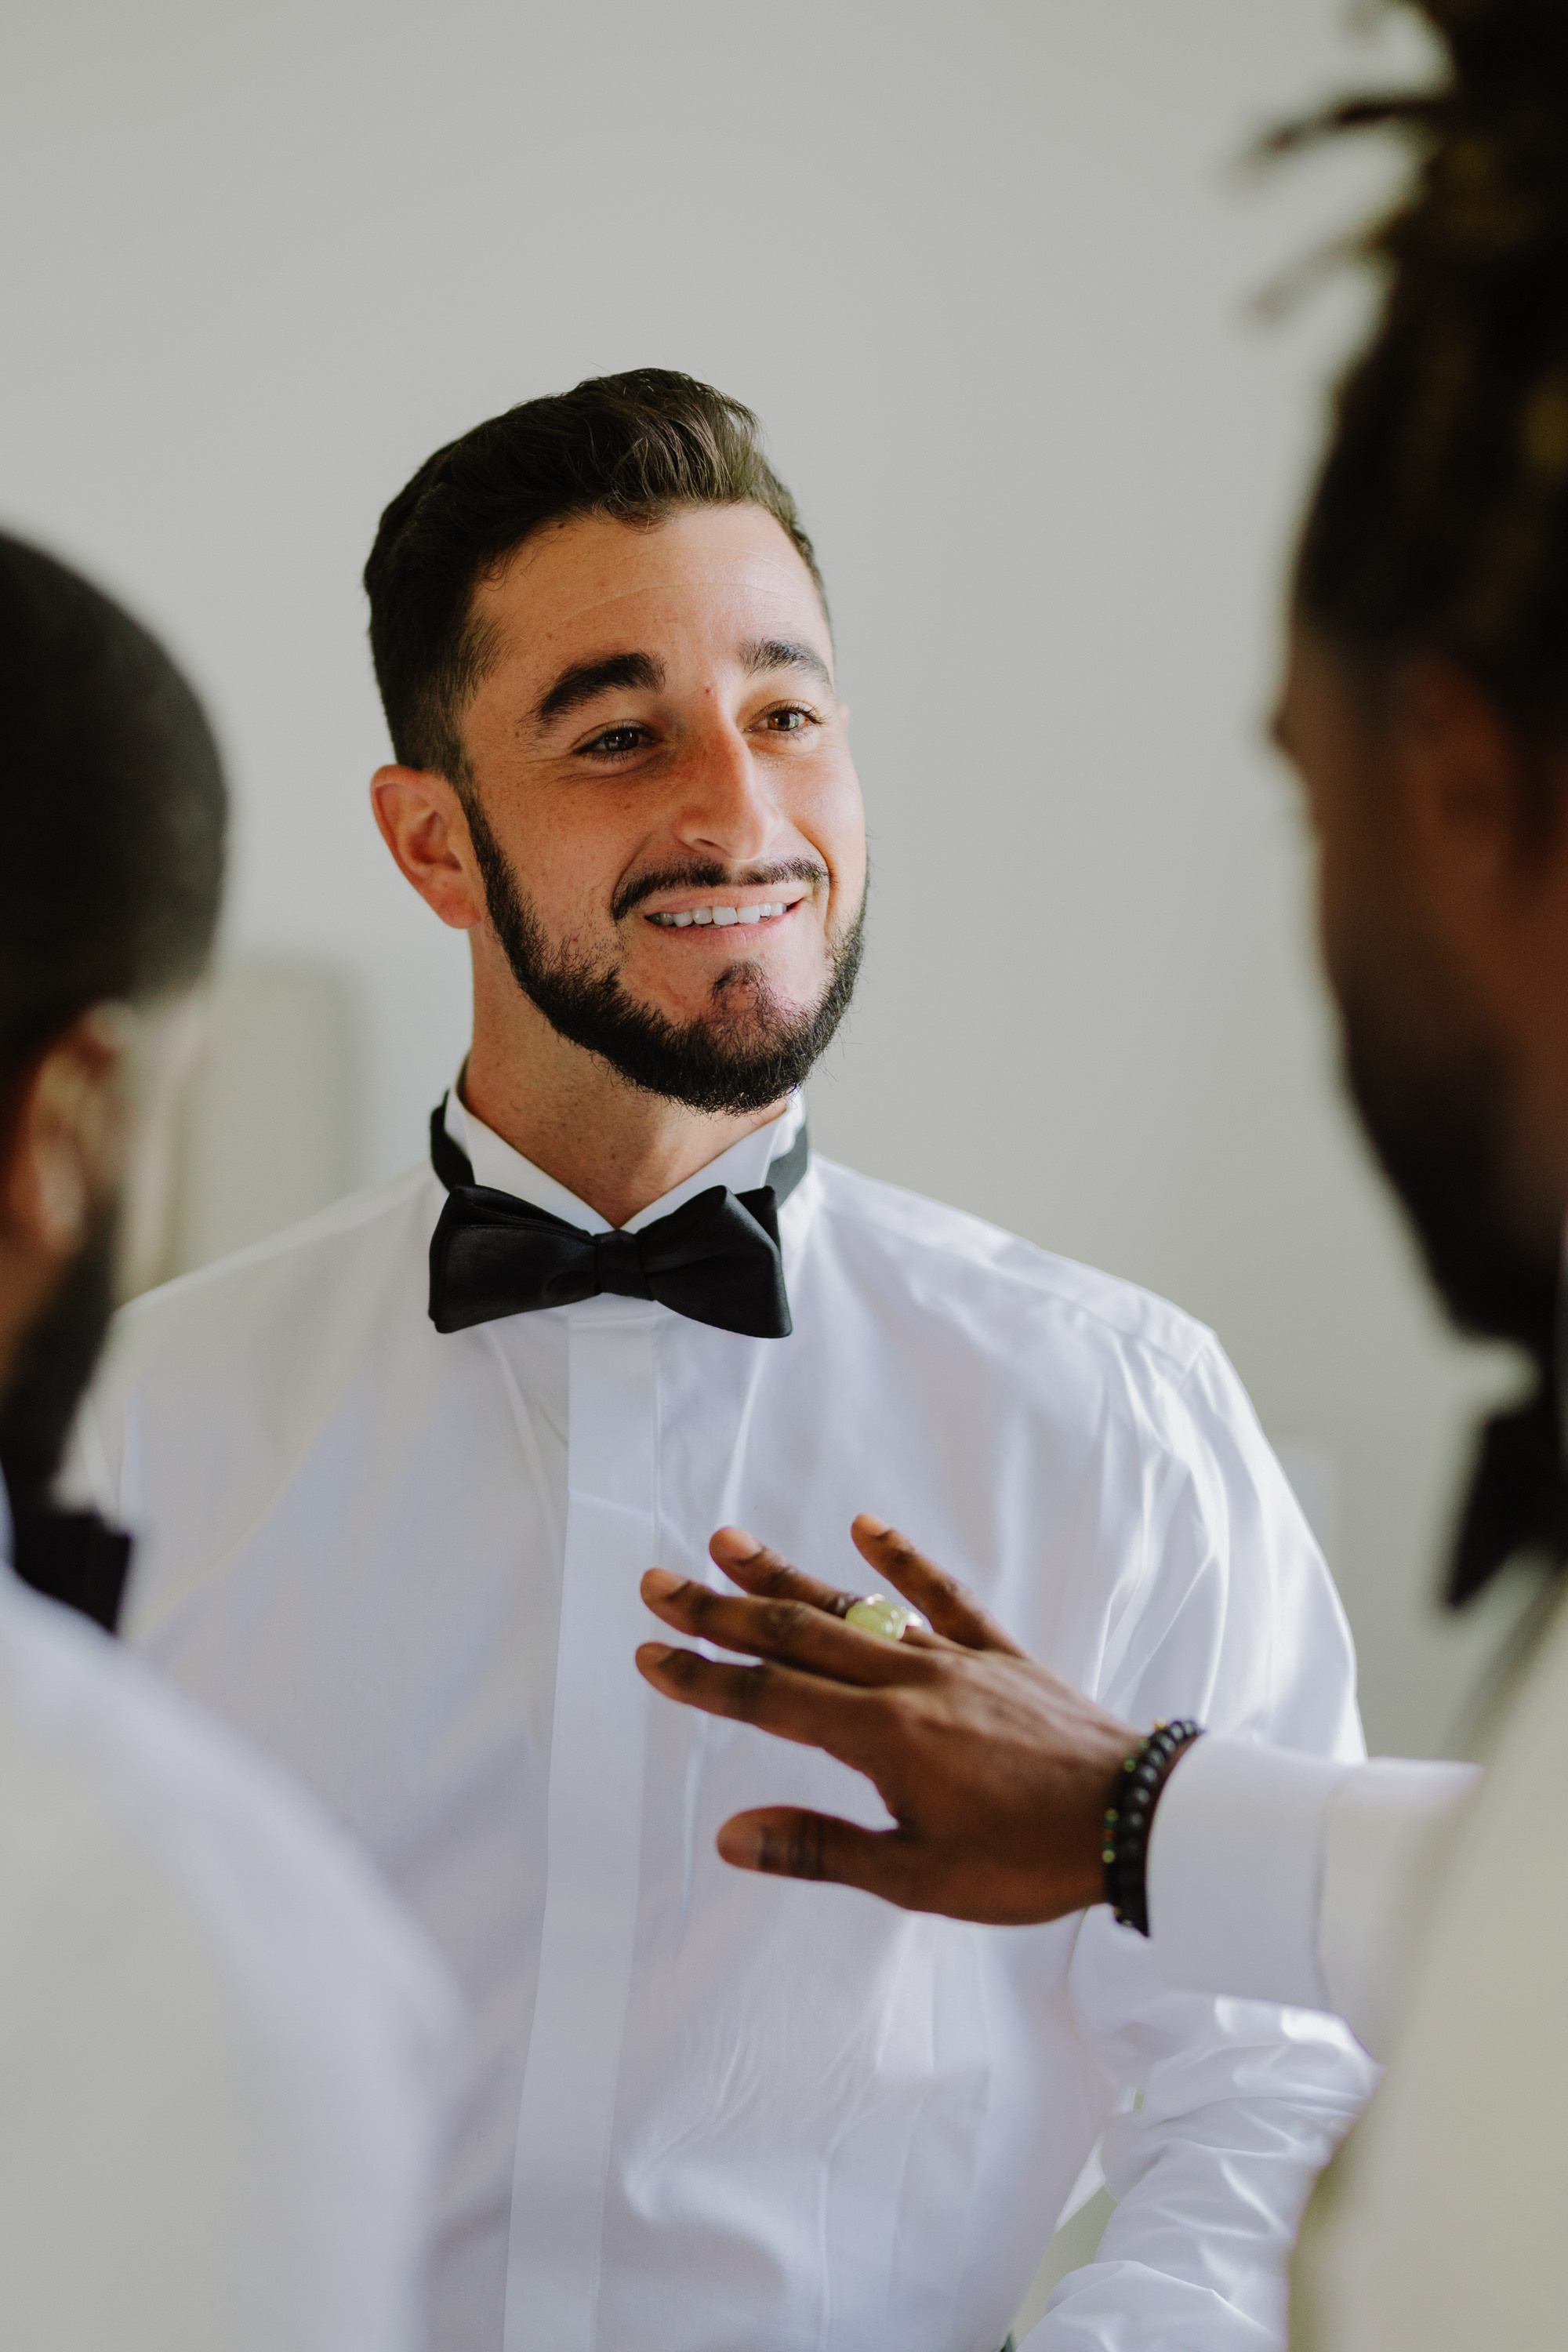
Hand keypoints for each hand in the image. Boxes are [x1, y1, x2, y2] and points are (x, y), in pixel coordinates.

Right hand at [636, 1516, 1139, 1924]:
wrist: (1137, 1819)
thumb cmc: (1030, 1861)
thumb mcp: (918, 1878)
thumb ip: (821, 1849)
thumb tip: (731, 1836)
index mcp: (882, 1737)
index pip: (769, 1698)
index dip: (704, 1677)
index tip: (650, 1652)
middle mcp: (908, 1681)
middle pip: (796, 1635)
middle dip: (721, 1610)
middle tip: (658, 1582)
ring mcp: (954, 1659)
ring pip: (853, 1608)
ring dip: (786, 1575)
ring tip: (727, 1540)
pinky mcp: (999, 1654)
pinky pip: (944, 1596)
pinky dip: (903, 1560)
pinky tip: (866, 1526)